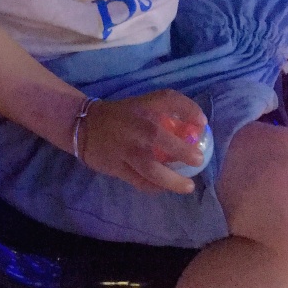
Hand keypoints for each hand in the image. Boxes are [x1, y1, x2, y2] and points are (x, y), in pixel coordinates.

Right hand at [81, 89, 207, 194]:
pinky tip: (164, 188)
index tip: (203, 124)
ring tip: (188, 186)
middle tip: (198, 160)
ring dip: (173, 181)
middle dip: (185, 153)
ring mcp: (127, 150)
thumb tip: (195, 127)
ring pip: (153, 170)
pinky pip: (140, 182)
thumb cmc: (120, 115)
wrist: (84, 125)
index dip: (190, 110)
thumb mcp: (141, 104)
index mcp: (144, 107)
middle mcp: (137, 127)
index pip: (170, 100)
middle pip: (165, 141)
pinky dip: (155, 187)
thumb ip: (165, 112)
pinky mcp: (118, 167)